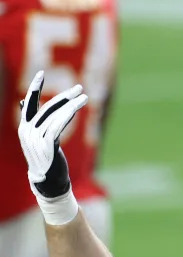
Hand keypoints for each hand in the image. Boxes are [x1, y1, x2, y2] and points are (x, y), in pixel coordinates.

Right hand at [18, 70, 86, 198]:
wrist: (48, 182)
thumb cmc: (46, 159)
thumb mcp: (37, 138)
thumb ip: (32, 121)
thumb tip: (23, 102)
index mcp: (24, 127)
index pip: (29, 103)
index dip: (35, 87)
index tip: (41, 73)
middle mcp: (28, 131)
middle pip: (47, 107)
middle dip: (64, 96)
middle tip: (79, 88)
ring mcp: (36, 138)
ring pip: (56, 115)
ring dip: (72, 105)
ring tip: (85, 97)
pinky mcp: (47, 144)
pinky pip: (59, 125)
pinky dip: (69, 114)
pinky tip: (78, 108)